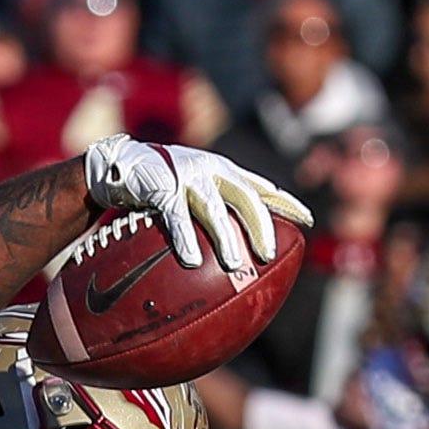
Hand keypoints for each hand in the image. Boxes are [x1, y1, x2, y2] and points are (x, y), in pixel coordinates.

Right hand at [85, 136, 311, 271]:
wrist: (119, 165)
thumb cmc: (161, 187)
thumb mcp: (193, 193)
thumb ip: (214, 212)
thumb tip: (237, 252)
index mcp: (224, 172)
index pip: (263, 187)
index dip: (286, 203)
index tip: (309, 221)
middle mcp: (211, 170)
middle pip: (246, 197)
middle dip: (261, 225)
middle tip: (269, 254)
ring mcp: (187, 176)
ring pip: (214, 207)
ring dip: (225, 236)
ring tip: (234, 262)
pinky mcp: (162, 186)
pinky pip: (176, 216)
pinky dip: (185, 237)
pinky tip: (190, 260)